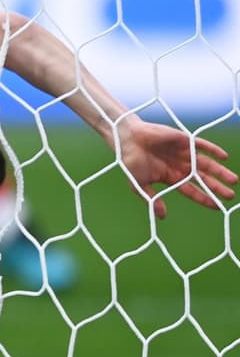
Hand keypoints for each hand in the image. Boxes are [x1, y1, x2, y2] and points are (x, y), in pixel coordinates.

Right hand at [118, 120, 236, 218]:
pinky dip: (213, 150)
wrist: (127, 139)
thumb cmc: (130, 162)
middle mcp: (181, 166)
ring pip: (206, 164)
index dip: (204, 198)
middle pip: (203, 179)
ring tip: (233, 180)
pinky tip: (224, 157)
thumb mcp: (139, 184)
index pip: (191, 190)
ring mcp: (184, 153)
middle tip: (231, 196)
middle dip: (217, 187)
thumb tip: (162, 216)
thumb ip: (151, 199)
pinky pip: (202, 145)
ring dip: (220, 172)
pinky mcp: (184, 140)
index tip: (217, 207)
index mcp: (171, 177)